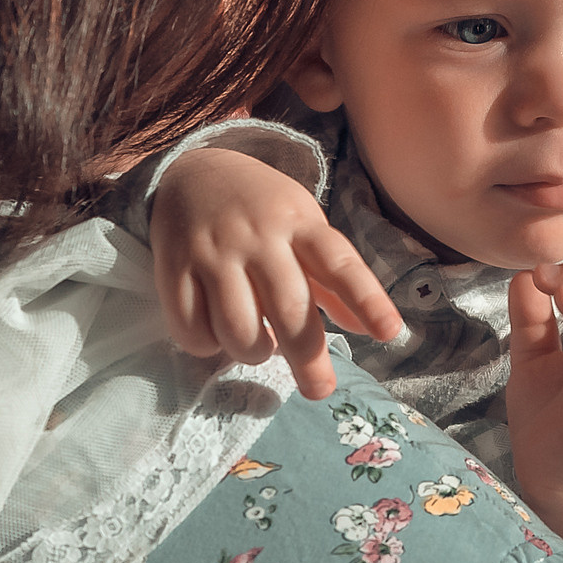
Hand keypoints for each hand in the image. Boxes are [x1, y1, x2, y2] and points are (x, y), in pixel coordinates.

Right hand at [149, 148, 402, 399]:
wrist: (193, 171)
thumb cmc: (262, 209)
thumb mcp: (304, 228)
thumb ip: (333, 279)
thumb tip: (369, 329)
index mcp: (300, 224)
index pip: (339, 262)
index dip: (367, 299)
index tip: (390, 334)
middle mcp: (258, 237)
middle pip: (290, 309)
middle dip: (308, 360)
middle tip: (320, 390)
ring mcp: (213, 251)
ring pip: (238, 328)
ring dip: (253, 352)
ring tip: (259, 346)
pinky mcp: (173, 267)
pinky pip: (191, 328)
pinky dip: (207, 346)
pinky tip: (216, 335)